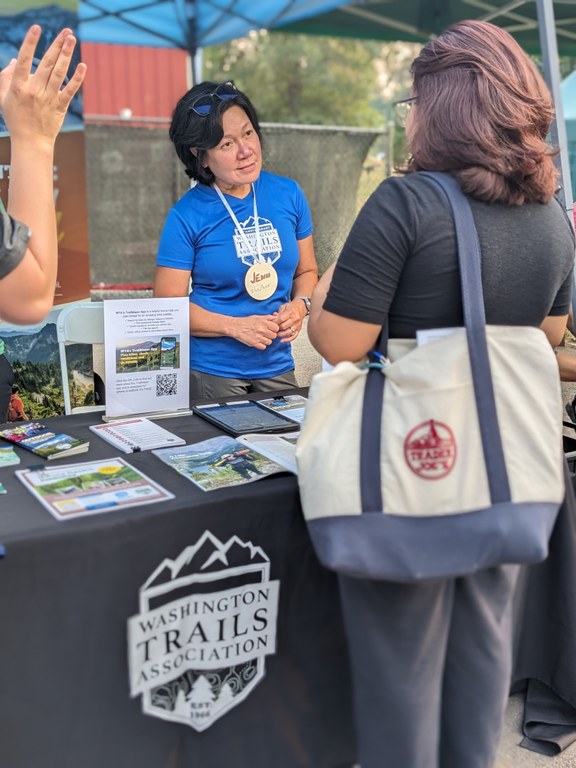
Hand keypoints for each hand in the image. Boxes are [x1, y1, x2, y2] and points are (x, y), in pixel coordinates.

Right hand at [0, 25, 85, 146]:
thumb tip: (15, 60)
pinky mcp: (60, 107)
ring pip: (59, 73)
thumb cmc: (16, 119)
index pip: (24, 59)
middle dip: (57, 45)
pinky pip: (70, 90)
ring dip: (67, 55)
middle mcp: (34, 90)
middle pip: (47, 63)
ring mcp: (48, 98)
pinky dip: (77, 78)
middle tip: (66, 31)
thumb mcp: (3, 97)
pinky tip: (83, 66)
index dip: (30, 43)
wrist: (31, 142)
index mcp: (19, 86)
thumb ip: (6, 77)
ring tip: (72, 39)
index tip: (37, 28)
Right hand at [232, 314, 279, 349]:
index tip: (270, 329)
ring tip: (261, 337)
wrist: (236, 327)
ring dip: (266, 340)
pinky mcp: (254, 343)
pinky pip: (263, 347)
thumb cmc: (247, 321)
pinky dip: (261, 345)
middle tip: (265, 334)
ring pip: (269, 342)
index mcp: (264, 322)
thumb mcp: (258, 317)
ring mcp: (258, 337)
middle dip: (271, 335)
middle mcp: (262, 329)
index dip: (274, 329)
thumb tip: (277, 317)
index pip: (276, 328)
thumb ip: (268, 318)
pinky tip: (258, 341)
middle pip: (274, 336)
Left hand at [275, 299, 307, 342]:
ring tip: (276, 334)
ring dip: (281, 335)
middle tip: (272, 329)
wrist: (301, 308)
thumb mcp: (284, 306)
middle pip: (284, 326)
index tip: (271, 323)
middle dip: (277, 329)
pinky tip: (282, 340)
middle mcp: (295, 319)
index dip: (275, 322)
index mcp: (290, 312)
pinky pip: (294, 336)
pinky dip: (288, 339)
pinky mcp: (298, 329)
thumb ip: (278, 313)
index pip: (281, 319)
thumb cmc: (291, 307)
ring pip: (288, 332)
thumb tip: (273, 317)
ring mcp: (297, 325)